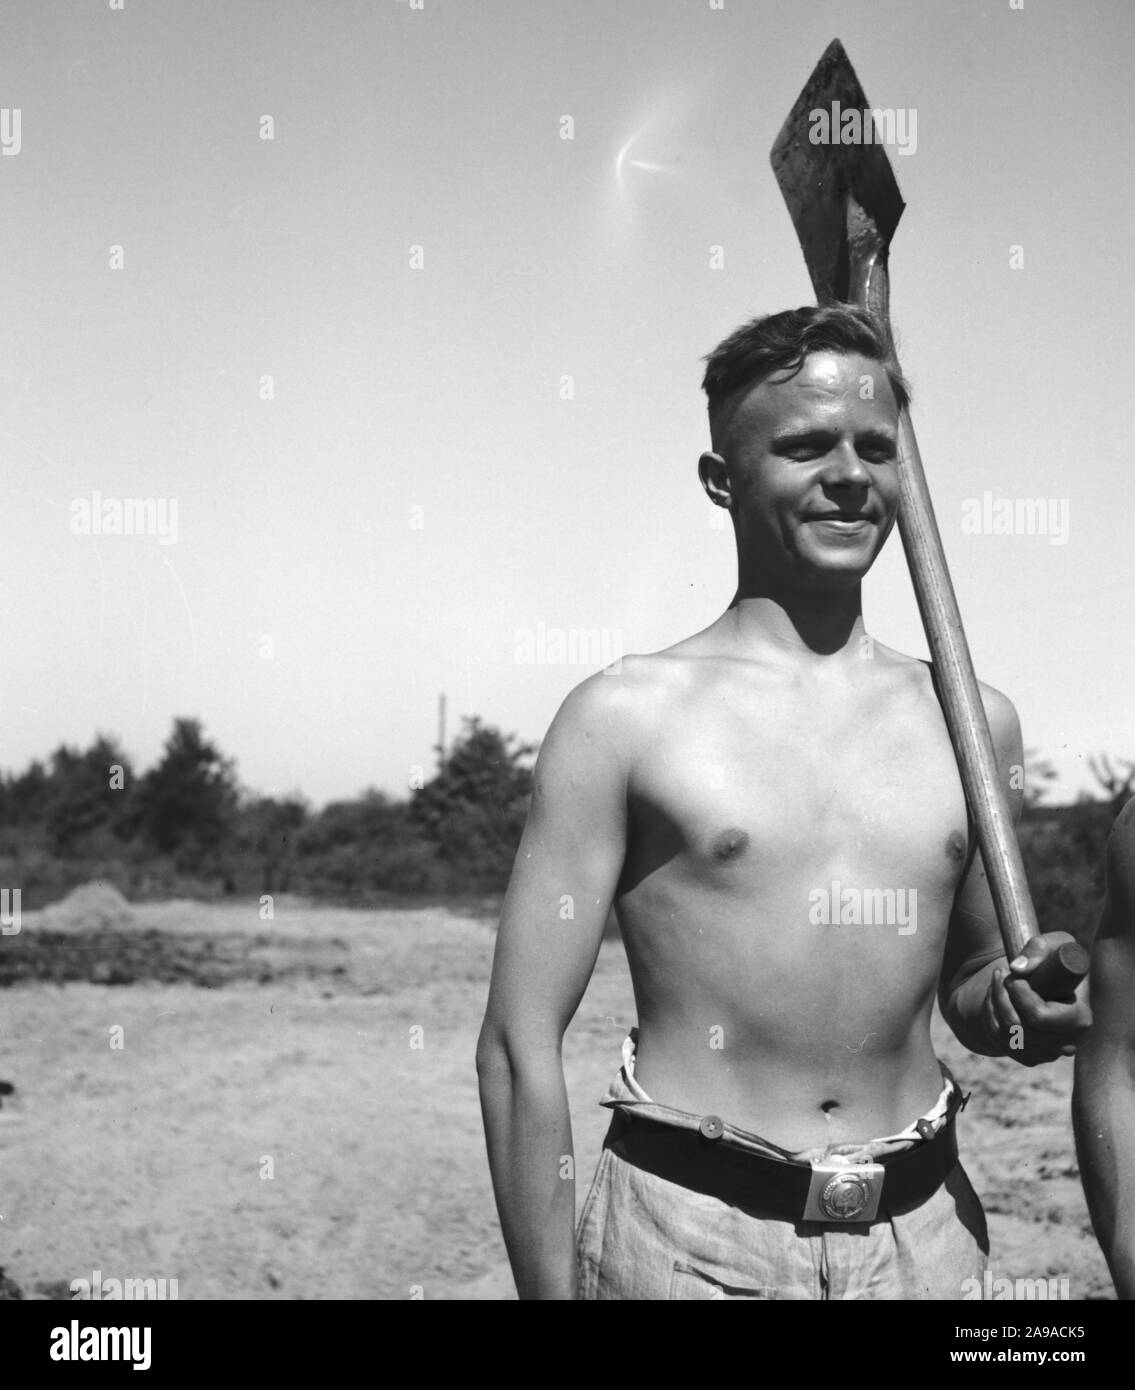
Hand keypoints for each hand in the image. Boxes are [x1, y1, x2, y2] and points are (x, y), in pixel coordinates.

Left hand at [983, 932, 1091, 1065]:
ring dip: (993, 1004)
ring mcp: (1048, 1054)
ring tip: (997, 982)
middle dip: (1001, 996)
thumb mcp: (1054, 944)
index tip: (1014, 977)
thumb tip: (1016, 969)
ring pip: (1005, 1035)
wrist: (1050, 983)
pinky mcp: (1030, 1057)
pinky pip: (999, 1041)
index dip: (1018, 995)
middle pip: (1017, 1027)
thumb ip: (1039, 949)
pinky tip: (995, 999)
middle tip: (1000, 974)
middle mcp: (1067, 1043)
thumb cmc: (1055, 962)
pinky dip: (990, 1017)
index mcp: (1080, 1020)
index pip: (1038, 1017)